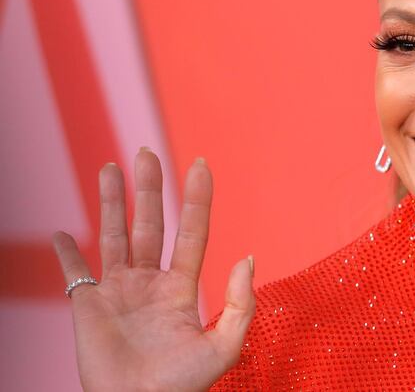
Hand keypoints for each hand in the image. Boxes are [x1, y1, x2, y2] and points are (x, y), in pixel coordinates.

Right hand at [52, 148, 255, 391]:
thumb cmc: (183, 385)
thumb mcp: (225, 345)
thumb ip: (241, 302)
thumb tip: (248, 257)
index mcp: (182, 288)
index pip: (192, 231)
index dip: (197, 198)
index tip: (201, 164)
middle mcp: (150, 282)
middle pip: (150, 224)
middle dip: (149, 189)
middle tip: (147, 152)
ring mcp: (118, 292)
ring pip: (114, 235)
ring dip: (111, 202)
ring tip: (111, 167)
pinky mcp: (88, 307)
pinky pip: (74, 274)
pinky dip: (64, 254)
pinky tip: (60, 233)